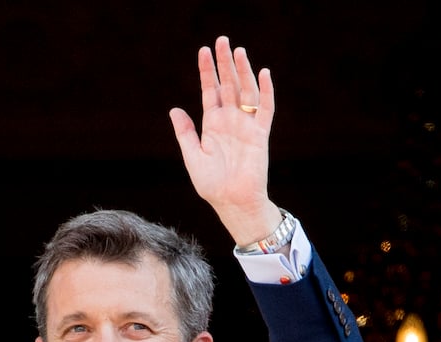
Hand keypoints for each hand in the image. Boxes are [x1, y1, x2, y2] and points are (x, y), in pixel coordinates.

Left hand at [169, 35, 282, 245]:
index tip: (203, 51)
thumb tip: (174, 109)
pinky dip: (266, 92)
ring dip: (243, 72)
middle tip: (222, 40)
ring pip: (246, 92)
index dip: (207, 71)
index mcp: (212, 125)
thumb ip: (185, 133)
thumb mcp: (192, 157)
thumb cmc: (212, 185)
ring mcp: (245, 126)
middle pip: (228, 85)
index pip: (210, 91)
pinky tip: (263, 73)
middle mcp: (229, 121)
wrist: (232, 202)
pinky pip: (265, 109)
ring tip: (238, 51)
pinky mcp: (260, 135)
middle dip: (224, 64)